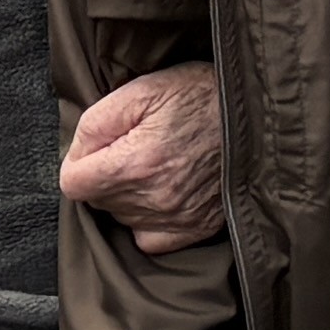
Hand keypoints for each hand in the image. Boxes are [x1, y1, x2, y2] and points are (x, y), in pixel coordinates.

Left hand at [62, 60, 225, 253]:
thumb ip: (95, 124)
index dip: (77, 162)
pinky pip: (150, 238)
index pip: (73, 184)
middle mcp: (153, 199)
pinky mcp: (196, 228)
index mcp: (134, 163)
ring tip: (150, 165)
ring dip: (125, 196)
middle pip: (97, 201)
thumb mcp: (139, 91)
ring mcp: (176, 218)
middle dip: (102, 176)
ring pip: (121, 217)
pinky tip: (159, 193)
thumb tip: (75, 153)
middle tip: (128, 148)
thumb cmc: (199, 96)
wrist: (256, 115)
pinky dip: (146, 220)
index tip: (94, 149)